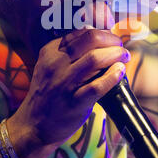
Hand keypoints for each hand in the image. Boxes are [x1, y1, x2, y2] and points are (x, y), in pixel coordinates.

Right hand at [8, 28, 130, 157]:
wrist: (33, 125)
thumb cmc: (48, 93)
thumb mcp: (50, 66)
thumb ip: (69, 52)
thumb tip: (98, 38)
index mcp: (50, 51)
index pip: (81, 32)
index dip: (102, 32)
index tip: (111, 38)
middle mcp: (56, 64)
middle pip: (90, 40)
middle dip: (111, 40)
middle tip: (119, 47)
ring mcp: (64, 83)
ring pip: (95, 59)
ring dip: (115, 55)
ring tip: (123, 57)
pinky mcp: (74, 102)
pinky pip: (98, 85)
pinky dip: (113, 76)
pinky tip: (120, 72)